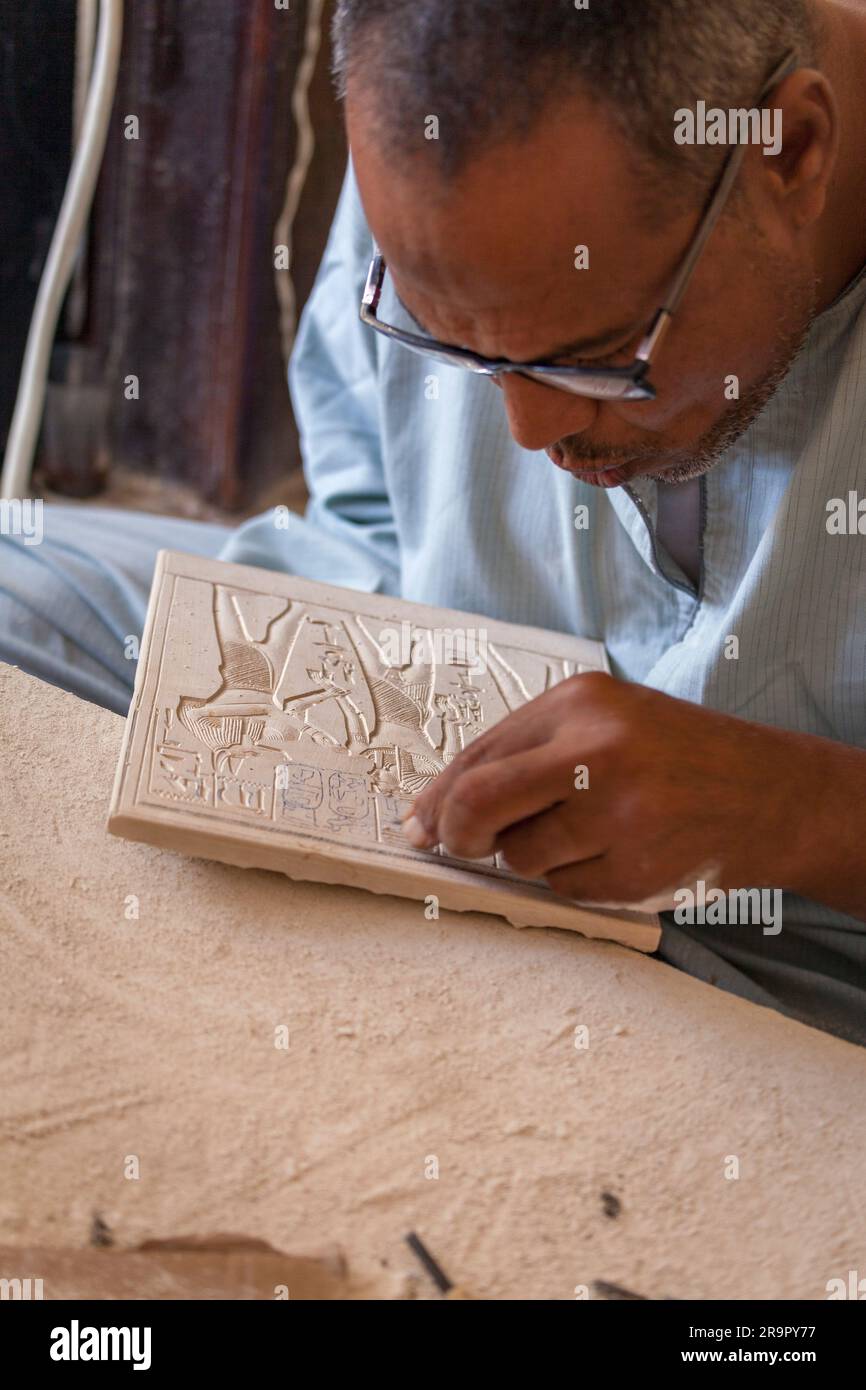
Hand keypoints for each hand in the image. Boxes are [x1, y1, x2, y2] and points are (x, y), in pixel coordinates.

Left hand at [403, 672, 821, 909]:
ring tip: (585, 833)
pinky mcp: (638, 868)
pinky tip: (616, 853)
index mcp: (580, 702)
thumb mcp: (601, 721)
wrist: (767, 792)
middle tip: (464, 848)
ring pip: (522, 856)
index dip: (436, 800)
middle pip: (480, 805)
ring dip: (535, 857)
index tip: (420, 826)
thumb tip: (437, 812)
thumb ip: (522, 755)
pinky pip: (565, 888)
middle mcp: (598, 751)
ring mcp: (621, 814)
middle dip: (458, 835)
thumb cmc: (671, 754)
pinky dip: (576, 880)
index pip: (476, 757)